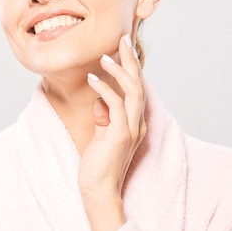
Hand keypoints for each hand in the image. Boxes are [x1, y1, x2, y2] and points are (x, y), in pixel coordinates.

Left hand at [78, 34, 146, 230]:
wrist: (98, 191)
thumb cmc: (98, 165)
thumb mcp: (101, 136)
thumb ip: (104, 118)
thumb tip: (100, 100)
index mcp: (135, 123)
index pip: (136, 89)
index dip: (131, 68)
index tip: (122, 48)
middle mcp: (138, 124)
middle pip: (139, 85)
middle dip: (131, 61)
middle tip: (122, 39)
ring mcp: (131, 129)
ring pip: (132, 92)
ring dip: (118, 72)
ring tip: (104, 57)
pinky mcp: (120, 135)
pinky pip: (116, 106)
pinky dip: (105, 90)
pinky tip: (92, 79)